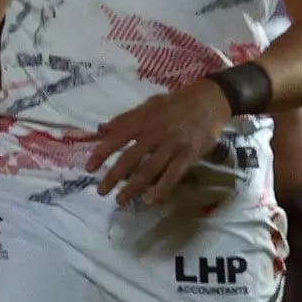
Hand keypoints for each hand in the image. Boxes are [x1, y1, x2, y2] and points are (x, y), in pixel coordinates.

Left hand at [88, 78, 236, 208]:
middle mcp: (156, 133)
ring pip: (150, 170)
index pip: (117, 138)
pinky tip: (151, 200)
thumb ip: (126, 118)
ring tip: (121, 200)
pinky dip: (162, 188)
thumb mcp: (149, 104)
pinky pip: (174, 174)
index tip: (89, 169)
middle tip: (101, 191)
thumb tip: (101, 130)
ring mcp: (173, 145)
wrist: (211, 100)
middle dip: (113, 176)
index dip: (101, 154)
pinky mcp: (189, 154)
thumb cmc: (177, 103)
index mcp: (143, 120)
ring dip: (133, 188)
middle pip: (130, 158)